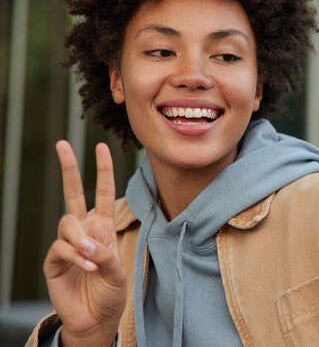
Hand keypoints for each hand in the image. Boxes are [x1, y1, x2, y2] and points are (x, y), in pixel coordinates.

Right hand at [43, 141, 125, 346]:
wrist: (95, 318)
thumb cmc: (111, 292)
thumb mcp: (118, 270)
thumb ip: (105, 254)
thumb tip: (86, 244)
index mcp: (103, 227)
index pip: (103, 193)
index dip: (103, 170)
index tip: (101, 147)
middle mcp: (84, 230)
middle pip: (73, 193)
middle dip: (69, 168)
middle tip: (62, 144)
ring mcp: (67, 244)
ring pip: (66, 224)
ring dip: (80, 239)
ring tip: (92, 258)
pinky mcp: (54, 260)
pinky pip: (61, 249)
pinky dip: (76, 257)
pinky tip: (88, 268)